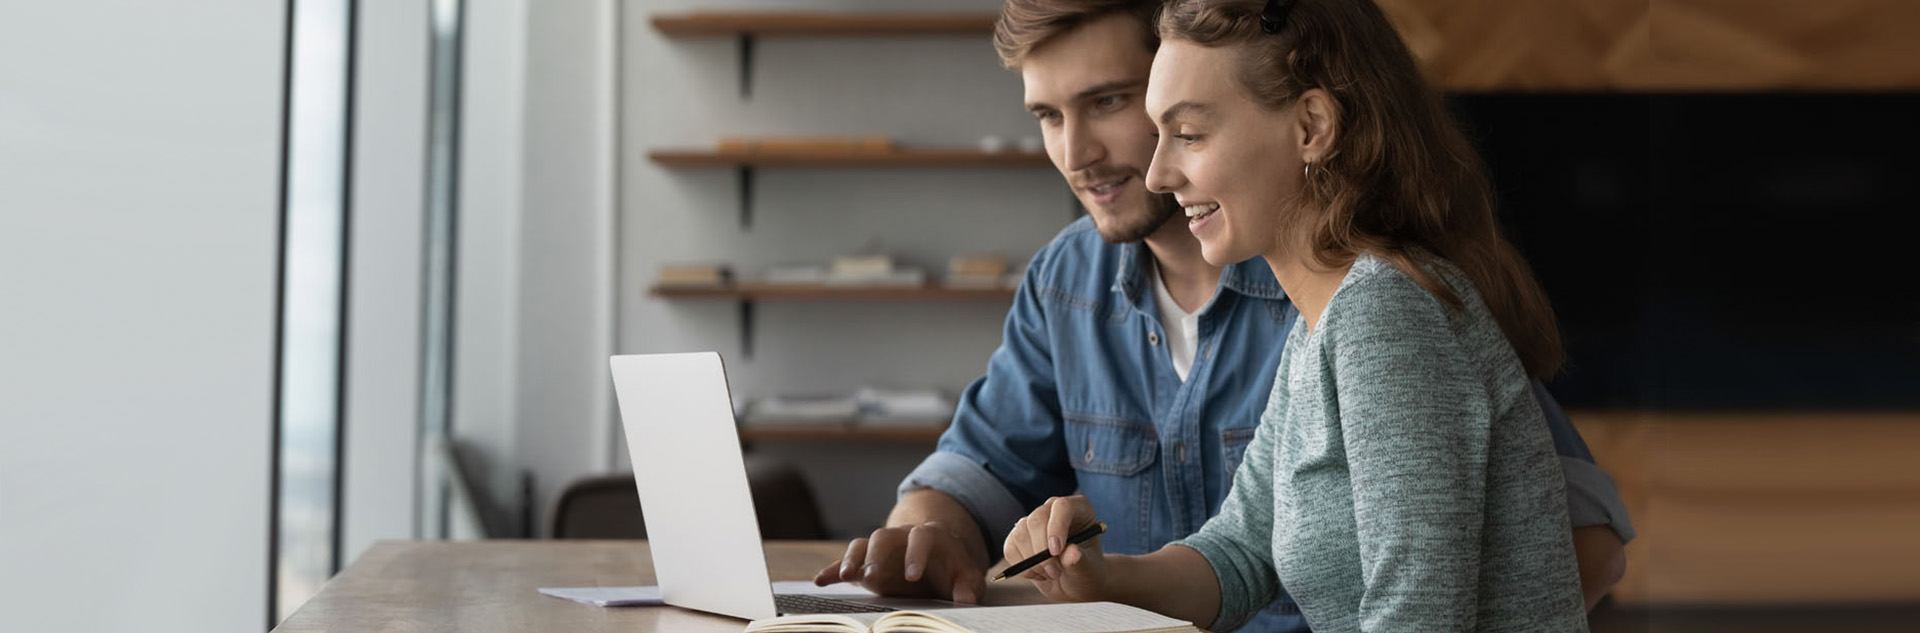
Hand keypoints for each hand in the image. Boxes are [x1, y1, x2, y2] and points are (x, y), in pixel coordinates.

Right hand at [812, 521, 985, 603]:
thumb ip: (968, 586)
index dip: (915, 554)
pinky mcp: (867, 563)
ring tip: (846, 577)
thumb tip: (967, 599)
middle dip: (876, 555)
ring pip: (862, 545)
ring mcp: (882, 549)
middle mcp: (901, 537)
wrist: (941, 561)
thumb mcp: (967, 577)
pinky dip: (833, 570)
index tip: (912, 576)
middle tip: (871, 576)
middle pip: (884, 537)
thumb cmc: (955, 569)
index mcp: (929, 536)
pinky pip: (846, 562)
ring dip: (852, 559)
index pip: (921, 537)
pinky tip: (820, 582)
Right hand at [1003, 495, 1110, 602]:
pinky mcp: (1018, 537)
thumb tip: (1073, 554)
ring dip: (1033, 562)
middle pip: (1037, 519)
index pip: (1062, 507)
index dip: (1056, 527)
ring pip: (1021, 534)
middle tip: (1054, 572)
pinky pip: (1010, 549)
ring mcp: (1033, 522)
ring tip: (1051, 574)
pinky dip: (1023, 567)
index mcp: (1078, 509)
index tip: (1056, 551)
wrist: (1074, 583)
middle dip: (1042, 550)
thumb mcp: (1088, 568)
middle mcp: (1053, 510)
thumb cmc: (1086, 571)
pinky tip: (1038, 573)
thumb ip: (1079, 560)